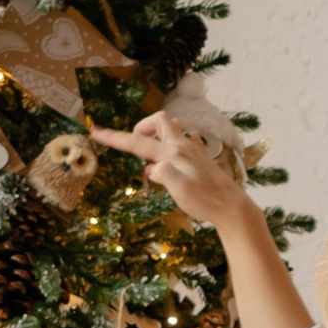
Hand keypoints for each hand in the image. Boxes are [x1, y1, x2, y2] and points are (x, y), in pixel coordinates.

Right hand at [99, 110, 246, 230]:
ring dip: (158, 133)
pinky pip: (184, 140)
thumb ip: (166, 175)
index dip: (115, 138)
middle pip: (159, 121)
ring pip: (173, 127)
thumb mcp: (182, 192)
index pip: (138, 142)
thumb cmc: (206, 202)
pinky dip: (172, 143)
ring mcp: (194, 150)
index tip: (95, 131)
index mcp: (173, 153)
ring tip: (150, 150)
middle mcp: (184, 146)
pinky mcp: (201, 158)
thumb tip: (152, 168)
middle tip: (133, 143)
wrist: (231, 206)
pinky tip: (171, 160)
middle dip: (141, 128)